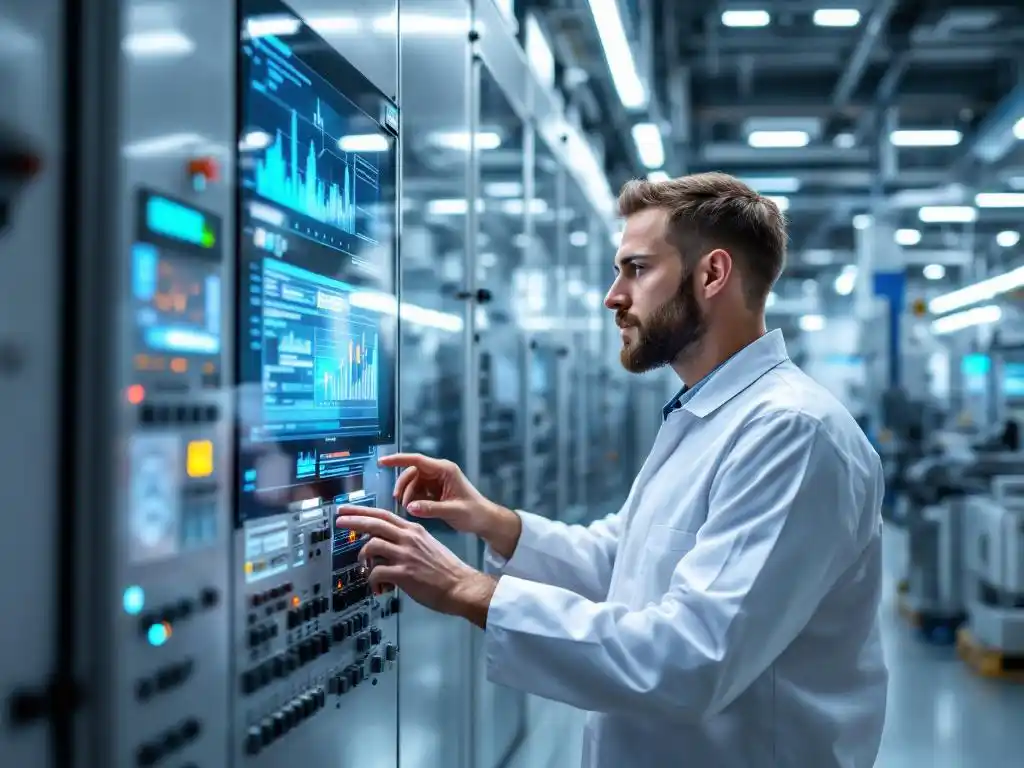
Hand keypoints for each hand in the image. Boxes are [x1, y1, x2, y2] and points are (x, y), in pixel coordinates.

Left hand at [336, 505, 496, 626]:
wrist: (460, 586)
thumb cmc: (446, 569)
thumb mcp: (428, 545)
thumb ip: (407, 542)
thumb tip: (384, 547)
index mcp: (414, 530)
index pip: (383, 515)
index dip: (362, 511)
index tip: (346, 510)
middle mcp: (408, 538)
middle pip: (373, 524)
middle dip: (352, 521)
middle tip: (338, 521)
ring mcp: (405, 555)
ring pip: (371, 547)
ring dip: (363, 559)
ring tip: (366, 569)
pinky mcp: (403, 573)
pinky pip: (376, 573)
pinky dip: (372, 580)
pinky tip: (378, 588)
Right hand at [379, 453, 521, 557]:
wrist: (483, 519)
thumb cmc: (474, 512)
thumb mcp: (452, 511)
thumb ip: (431, 509)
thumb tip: (410, 507)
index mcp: (445, 470)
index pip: (417, 460)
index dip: (398, 459)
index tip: (382, 461)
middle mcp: (439, 472)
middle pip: (412, 472)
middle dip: (403, 485)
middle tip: (399, 500)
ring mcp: (436, 481)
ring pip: (413, 482)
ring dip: (407, 494)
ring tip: (408, 508)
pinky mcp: (435, 491)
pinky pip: (417, 491)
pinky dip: (413, 499)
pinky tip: (414, 509)